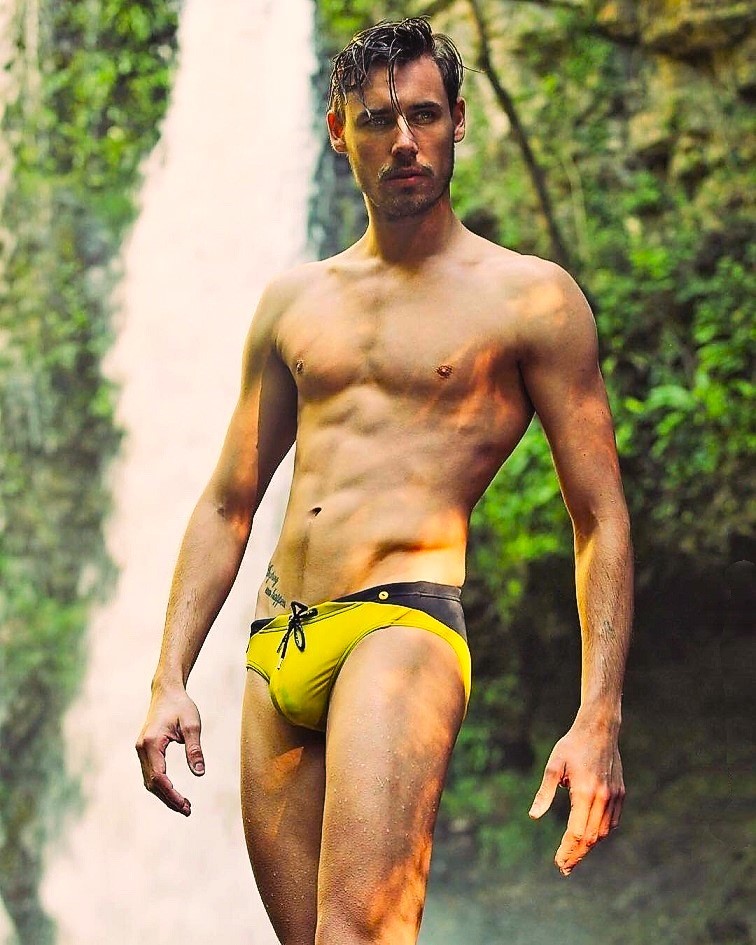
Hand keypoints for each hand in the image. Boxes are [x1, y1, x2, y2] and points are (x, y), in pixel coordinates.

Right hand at [135, 685, 204, 815]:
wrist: (167, 691)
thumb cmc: (181, 706)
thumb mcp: (192, 725)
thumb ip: (194, 749)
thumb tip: (199, 773)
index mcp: (151, 743)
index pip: (159, 777)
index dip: (171, 794)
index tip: (186, 805)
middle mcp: (142, 748)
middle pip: (152, 783)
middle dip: (169, 799)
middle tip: (187, 810)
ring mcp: (141, 749)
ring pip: (149, 780)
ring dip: (164, 794)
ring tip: (184, 805)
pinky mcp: (144, 750)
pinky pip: (150, 773)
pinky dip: (161, 785)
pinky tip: (174, 791)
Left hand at [528, 719, 624, 875]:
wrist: (599, 728)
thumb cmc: (572, 745)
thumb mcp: (553, 765)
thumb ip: (545, 792)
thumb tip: (534, 816)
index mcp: (584, 791)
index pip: (576, 832)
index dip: (567, 850)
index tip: (558, 862)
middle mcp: (603, 797)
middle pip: (591, 838)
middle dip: (577, 855)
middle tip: (564, 868)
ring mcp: (615, 796)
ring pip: (604, 832)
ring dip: (589, 846)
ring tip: (574, 855)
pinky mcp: (621, 793)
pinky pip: (613, 822)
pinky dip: (602, 833)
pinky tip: (590, 837)